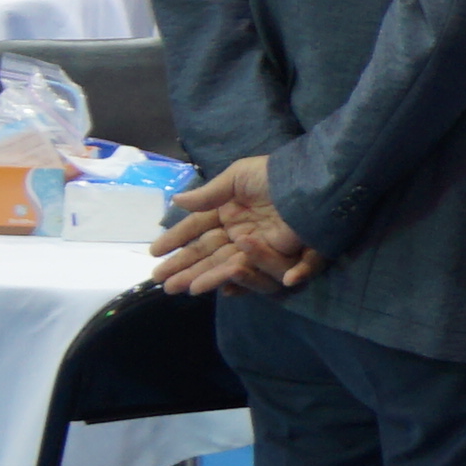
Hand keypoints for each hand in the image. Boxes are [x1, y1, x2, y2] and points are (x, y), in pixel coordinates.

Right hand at [148, 155, 320, 296]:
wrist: (310, 180)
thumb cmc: (273, 175)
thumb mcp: (237, 178)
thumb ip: (208, 194)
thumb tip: (176, 201)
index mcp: (229, 211)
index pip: (197, 229)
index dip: (176, 241)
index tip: (155, 253)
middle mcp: (240, 231)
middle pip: (207, 253)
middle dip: (184, 267)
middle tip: (161, 281)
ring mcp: (259, 245)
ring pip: (226, 266)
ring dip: (205, 277)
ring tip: (182, 288)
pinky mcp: (279, 254)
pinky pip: (258, 272)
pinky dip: (245, 281)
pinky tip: (227, 289)